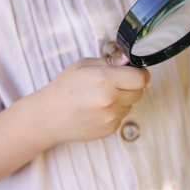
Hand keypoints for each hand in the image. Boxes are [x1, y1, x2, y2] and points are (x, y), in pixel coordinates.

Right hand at [34, 55, 148, 143]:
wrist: (47, 117)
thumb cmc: (64, 88)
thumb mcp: (83, 65)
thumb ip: (110, 62)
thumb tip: (129, 60)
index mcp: (104, 80)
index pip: (141, 78)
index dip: (140, 73)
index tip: (134, 71)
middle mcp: (110, 100)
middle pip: (139, 91)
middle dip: (131, 85)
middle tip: (115, 83)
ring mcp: (111, 117)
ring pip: (131, 104)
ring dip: (123, 99)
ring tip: (101, 97)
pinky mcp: (110, 129)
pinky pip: (122, 116)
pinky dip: (115, 111)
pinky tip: (98, 109)